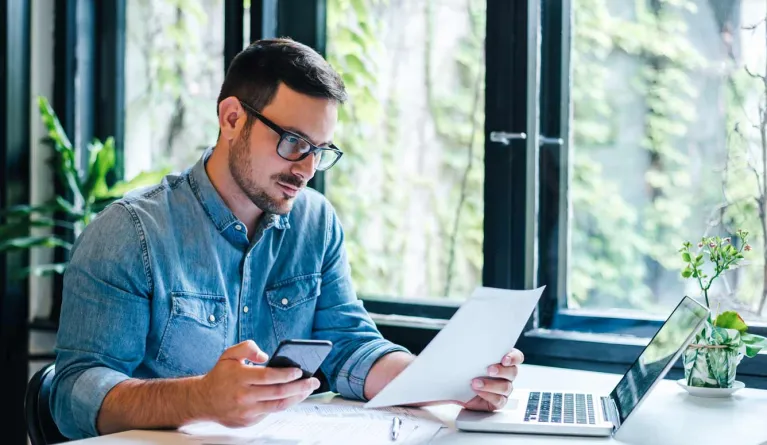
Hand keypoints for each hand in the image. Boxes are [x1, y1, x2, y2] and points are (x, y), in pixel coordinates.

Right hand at [197, 340, 319, 426]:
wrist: (203, 400)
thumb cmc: (220, 376)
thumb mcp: (229, 354)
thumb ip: (247, 347)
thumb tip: (265, 356)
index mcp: (240, 377)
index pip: (268, 376)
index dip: (286, 374)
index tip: (299, 370)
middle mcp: (243, 396)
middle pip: (278, 392)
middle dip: (300, 386)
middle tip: (313, 381)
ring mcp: (246, 411)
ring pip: (278, 406)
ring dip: (297, 398)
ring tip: (308, 389)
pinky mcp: (248, 421)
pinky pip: (270, 413)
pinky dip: (284, 404)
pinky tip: (293, 397)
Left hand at [462, 349, 523, 411]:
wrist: (458, 390)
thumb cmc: (467, 371)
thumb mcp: (470, 360)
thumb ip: (477, 354)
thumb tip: (470, 348)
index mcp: (503, 361)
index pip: (517, 357)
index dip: (513, 358)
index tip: (504, 359)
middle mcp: (507, 375)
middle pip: (513, 371)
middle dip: (501, 370)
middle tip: (489, 370)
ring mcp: (504, 389)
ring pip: (506, 387)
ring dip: (491, 385)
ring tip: (475, 383)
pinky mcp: (499, 402)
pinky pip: (499, 400)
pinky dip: (488, 395)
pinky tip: (478, 391)